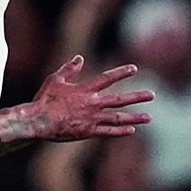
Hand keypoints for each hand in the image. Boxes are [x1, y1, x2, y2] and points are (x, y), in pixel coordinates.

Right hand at [30, 57, 153, 140]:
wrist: (39, 121)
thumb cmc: (44, 100)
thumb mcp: (55, 80)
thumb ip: (69, 69)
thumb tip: (80, 58)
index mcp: (85, 90)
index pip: (107, 78)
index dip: (121, 72)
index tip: (134, 69)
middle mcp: (92, 103)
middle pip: (119, 99)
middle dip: (137, 97)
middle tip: (152, 95)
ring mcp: (92, 119)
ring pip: (118, 118)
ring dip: (135, 117)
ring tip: (149, 117)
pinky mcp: (88, 132)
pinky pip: (108, 132)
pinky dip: (121, 131)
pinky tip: (132, 130)